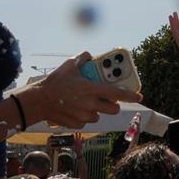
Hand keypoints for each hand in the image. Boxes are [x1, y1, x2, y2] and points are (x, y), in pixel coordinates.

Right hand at [24, 51, 140, 126]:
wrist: (39, 100)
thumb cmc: (55, 82)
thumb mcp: (69, 65)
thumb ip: (82, 58)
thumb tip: (89, 55)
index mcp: (92, 89)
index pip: (117, 94)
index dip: (130, 95)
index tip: (139, 97)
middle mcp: (91, 104)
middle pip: (113, 109)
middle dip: (113, 104)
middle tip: (107, 98)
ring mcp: (84, 115)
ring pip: (99, 115)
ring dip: (98, 110)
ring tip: (86, 101)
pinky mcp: (77, 123)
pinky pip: (87, 121)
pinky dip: (85, 115)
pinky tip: (76, 108)